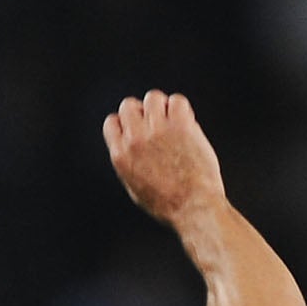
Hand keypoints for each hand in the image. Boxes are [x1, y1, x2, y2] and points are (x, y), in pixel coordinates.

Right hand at [103, 90, 227, 227]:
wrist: (194, 207)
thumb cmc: (169, 205)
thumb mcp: (136, 188)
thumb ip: (130, 163)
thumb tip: (132, 149)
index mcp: (120, 155)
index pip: (112, 122)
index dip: (127, 124)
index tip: (140, 131)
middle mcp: (135, 139)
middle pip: (129, 105)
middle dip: (143, 112)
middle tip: (159, 125)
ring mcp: (157, 130)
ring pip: (153, 97)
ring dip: (163, 107)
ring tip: (174, 122)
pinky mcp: (180, 125)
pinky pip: (177, 101)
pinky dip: (182, 109)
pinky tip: (187, 122)